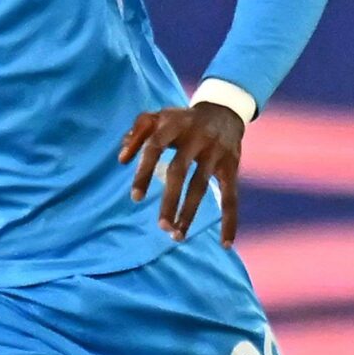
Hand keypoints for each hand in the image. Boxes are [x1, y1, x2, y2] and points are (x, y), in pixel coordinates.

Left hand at [119, 101, 244, 242]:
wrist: (223, 110)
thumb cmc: (181, 120)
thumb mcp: (157, 117)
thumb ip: (137, 133)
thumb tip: (122, 160)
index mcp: (174, 124)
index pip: (155, 147)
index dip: (145, 172)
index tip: (135, 198)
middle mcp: (196, 137)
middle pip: (180, 171)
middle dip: (170, 200)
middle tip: (161, 226)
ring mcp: (216, 152)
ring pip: (202, 186)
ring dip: (190, 213)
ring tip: (177, 236)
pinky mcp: (231, 165)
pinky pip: (231, 196)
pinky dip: (230, 220)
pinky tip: (225, 244)